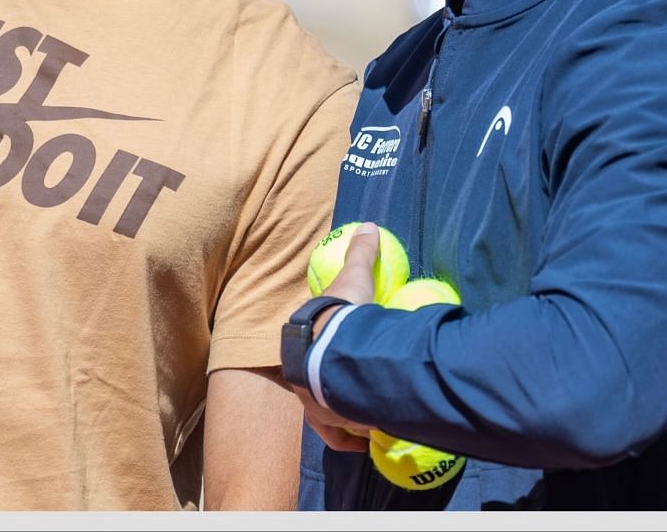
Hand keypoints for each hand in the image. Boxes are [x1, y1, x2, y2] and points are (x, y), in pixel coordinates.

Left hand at [290, 222, 382, 449]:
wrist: (338, 353)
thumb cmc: (341, 317)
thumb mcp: (353, 279)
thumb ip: (361, 253)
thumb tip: (367, 225)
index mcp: (301, 342)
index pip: (306, 349)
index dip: (320, 352)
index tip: (337, 354)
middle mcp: (299, 374)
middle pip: (311, 384)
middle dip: (328, 390)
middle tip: (354, 391)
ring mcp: (310, 400)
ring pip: (324, 414)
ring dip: (342, 417)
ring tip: (364, 419)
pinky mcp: (326, 420)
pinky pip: (338, 435)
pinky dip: (350, 440)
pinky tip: (365, 442)